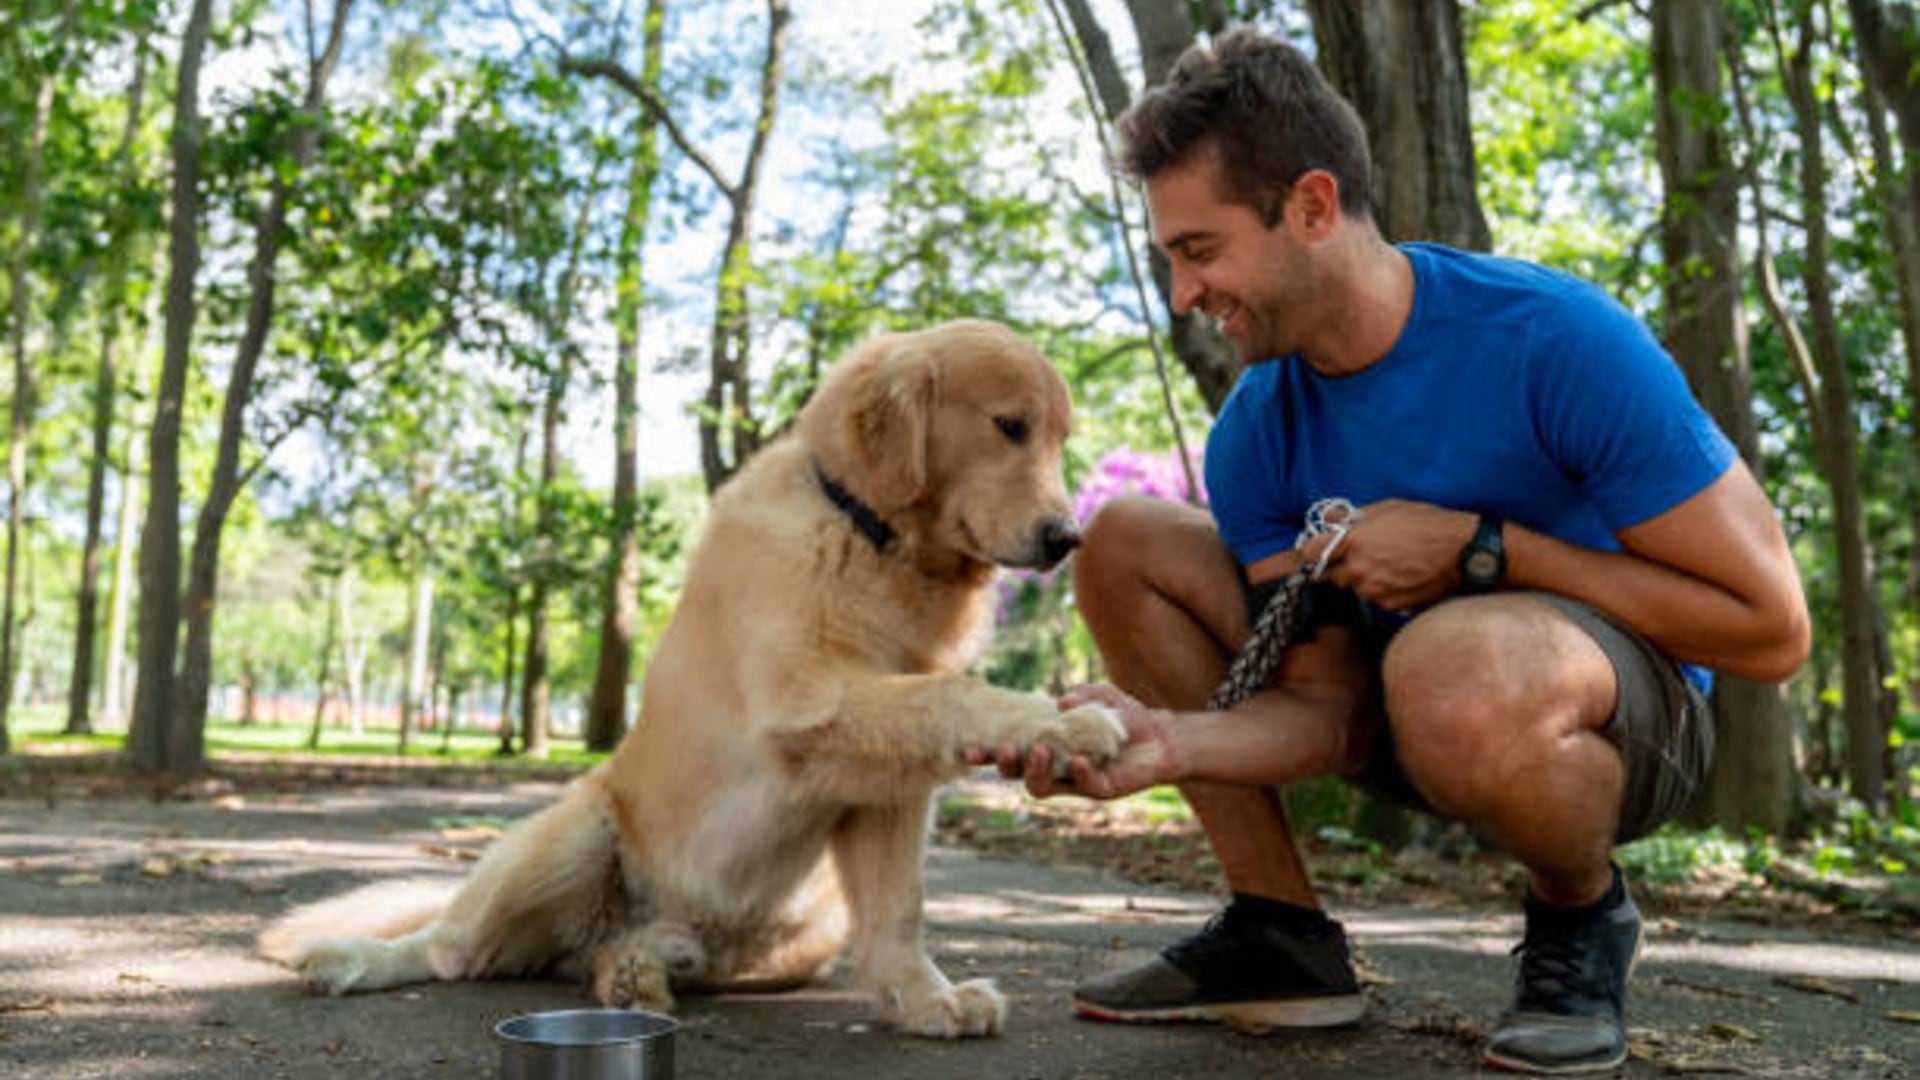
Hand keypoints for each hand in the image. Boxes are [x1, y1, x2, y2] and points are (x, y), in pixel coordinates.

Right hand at [964, 684, 1179, 800]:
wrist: (1161, 737)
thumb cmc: (1124, 716)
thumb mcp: (1102, 695)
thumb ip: (1083, 694)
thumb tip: (1061, 702)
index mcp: (1045, 743)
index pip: (1009, 749)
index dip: (986, 752)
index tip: (967, 747)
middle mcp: (1053, 765)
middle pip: (1014, 773)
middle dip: (1001, 764)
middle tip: (999, 749)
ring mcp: (1073, 781)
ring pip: (1039, 787)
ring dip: (1033, 771)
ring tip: (1038, 750)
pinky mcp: (1099, 789)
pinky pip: (1082, 787)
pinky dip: (1079, 773)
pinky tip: (1080, 760)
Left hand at [1296, 498, 1476, 610]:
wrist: (1462, 551)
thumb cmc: (1428, 524)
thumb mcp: (1388, 508)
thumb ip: (1353, 516)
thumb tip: (1329, 518)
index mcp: (1354, 541)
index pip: (1311, 551)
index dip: (1313, 549)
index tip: (1319, 547)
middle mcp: (1359, 569)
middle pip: (1331, 575)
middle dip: (1341, 566)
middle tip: (1360, 555)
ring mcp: (1374, 590)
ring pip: (1355, 588)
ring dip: (1363, 579)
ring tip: (1389, 563)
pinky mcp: (1390, 605)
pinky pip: (1376, 599)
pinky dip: (1382, 590)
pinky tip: (1400, 575)